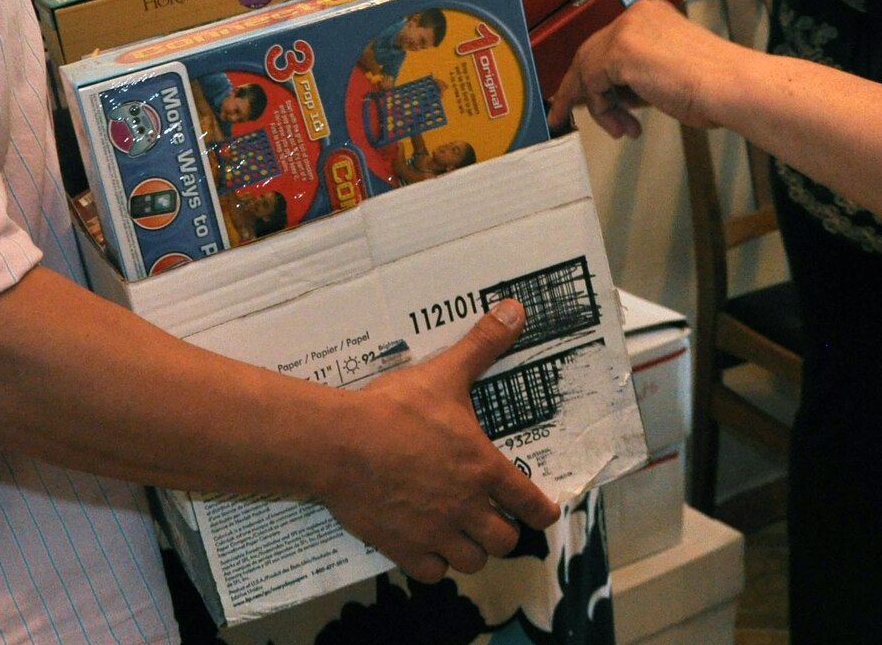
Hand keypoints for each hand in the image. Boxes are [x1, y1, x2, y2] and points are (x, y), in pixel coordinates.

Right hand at [323, 300, 559, 582]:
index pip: (529, 504)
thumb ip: (483, 344)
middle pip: (504, 541)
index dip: (541, 512)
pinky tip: (427, 545)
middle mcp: (466, 507)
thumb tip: (515, 309)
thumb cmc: (395, 409)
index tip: (543, 513)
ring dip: (471, 550)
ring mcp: (434, 532)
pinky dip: (434, 563)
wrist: (339, 443)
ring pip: (471, 562)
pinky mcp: (401, 547)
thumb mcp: (445, 373)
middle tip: (493, 517)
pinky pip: (431, 572)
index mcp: (483, 469)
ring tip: (462, 533)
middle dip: (503, 531)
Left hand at [548, 0, 733, 138]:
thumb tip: (610, 94)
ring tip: (620, 130)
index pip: (609, 43)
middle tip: (567, 114)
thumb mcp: (666, 74)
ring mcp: (626, 30)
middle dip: (583, 90)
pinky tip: (622, 126)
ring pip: (589, 70)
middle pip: (591, 53)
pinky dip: (602, 110)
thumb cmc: (713, 87)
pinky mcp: (620, 51)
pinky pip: (592, 84)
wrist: (730, 87)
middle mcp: (636, 15)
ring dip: (600, 107)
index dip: (595, 74)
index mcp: (650, 15)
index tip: (588, 99)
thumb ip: (636, 76)